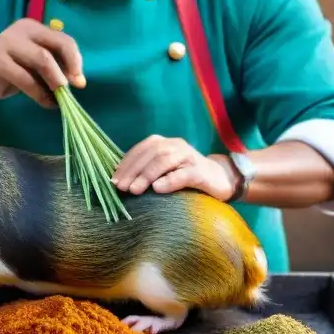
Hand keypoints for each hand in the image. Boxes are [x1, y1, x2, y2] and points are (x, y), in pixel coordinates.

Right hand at [0, 18, 85, 108]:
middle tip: (71, 90)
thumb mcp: (37, 64)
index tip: (80, 81)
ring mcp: (8, 42)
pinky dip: (39, 93)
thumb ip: (56, 66)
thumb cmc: (13, 69)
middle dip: (67, 71)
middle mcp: (22, 30)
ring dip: (54, 82)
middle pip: (54, 48)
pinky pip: (25, 78)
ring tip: (59, 98)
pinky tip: (46, 103)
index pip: (63, 40)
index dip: (76, 60)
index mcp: (35, 28)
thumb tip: (79, 81)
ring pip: (41, 60)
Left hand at [112, 135, 238, 199]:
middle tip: (121, 187)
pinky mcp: (201, 171)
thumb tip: (120, 180)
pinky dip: (169, 181)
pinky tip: (157, 189)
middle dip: (133, 170)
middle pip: (151, 153)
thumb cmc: (186, 176)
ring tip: (134, 190)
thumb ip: (146, 170)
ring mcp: (189, 157)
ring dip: (147, 175)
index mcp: (164, 143)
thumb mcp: (164, 170)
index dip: (126, 164)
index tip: (113, 180)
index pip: (141, 150)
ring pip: (164, 160)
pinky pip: (183, 174)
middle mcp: (176, 145)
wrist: (220, 179)